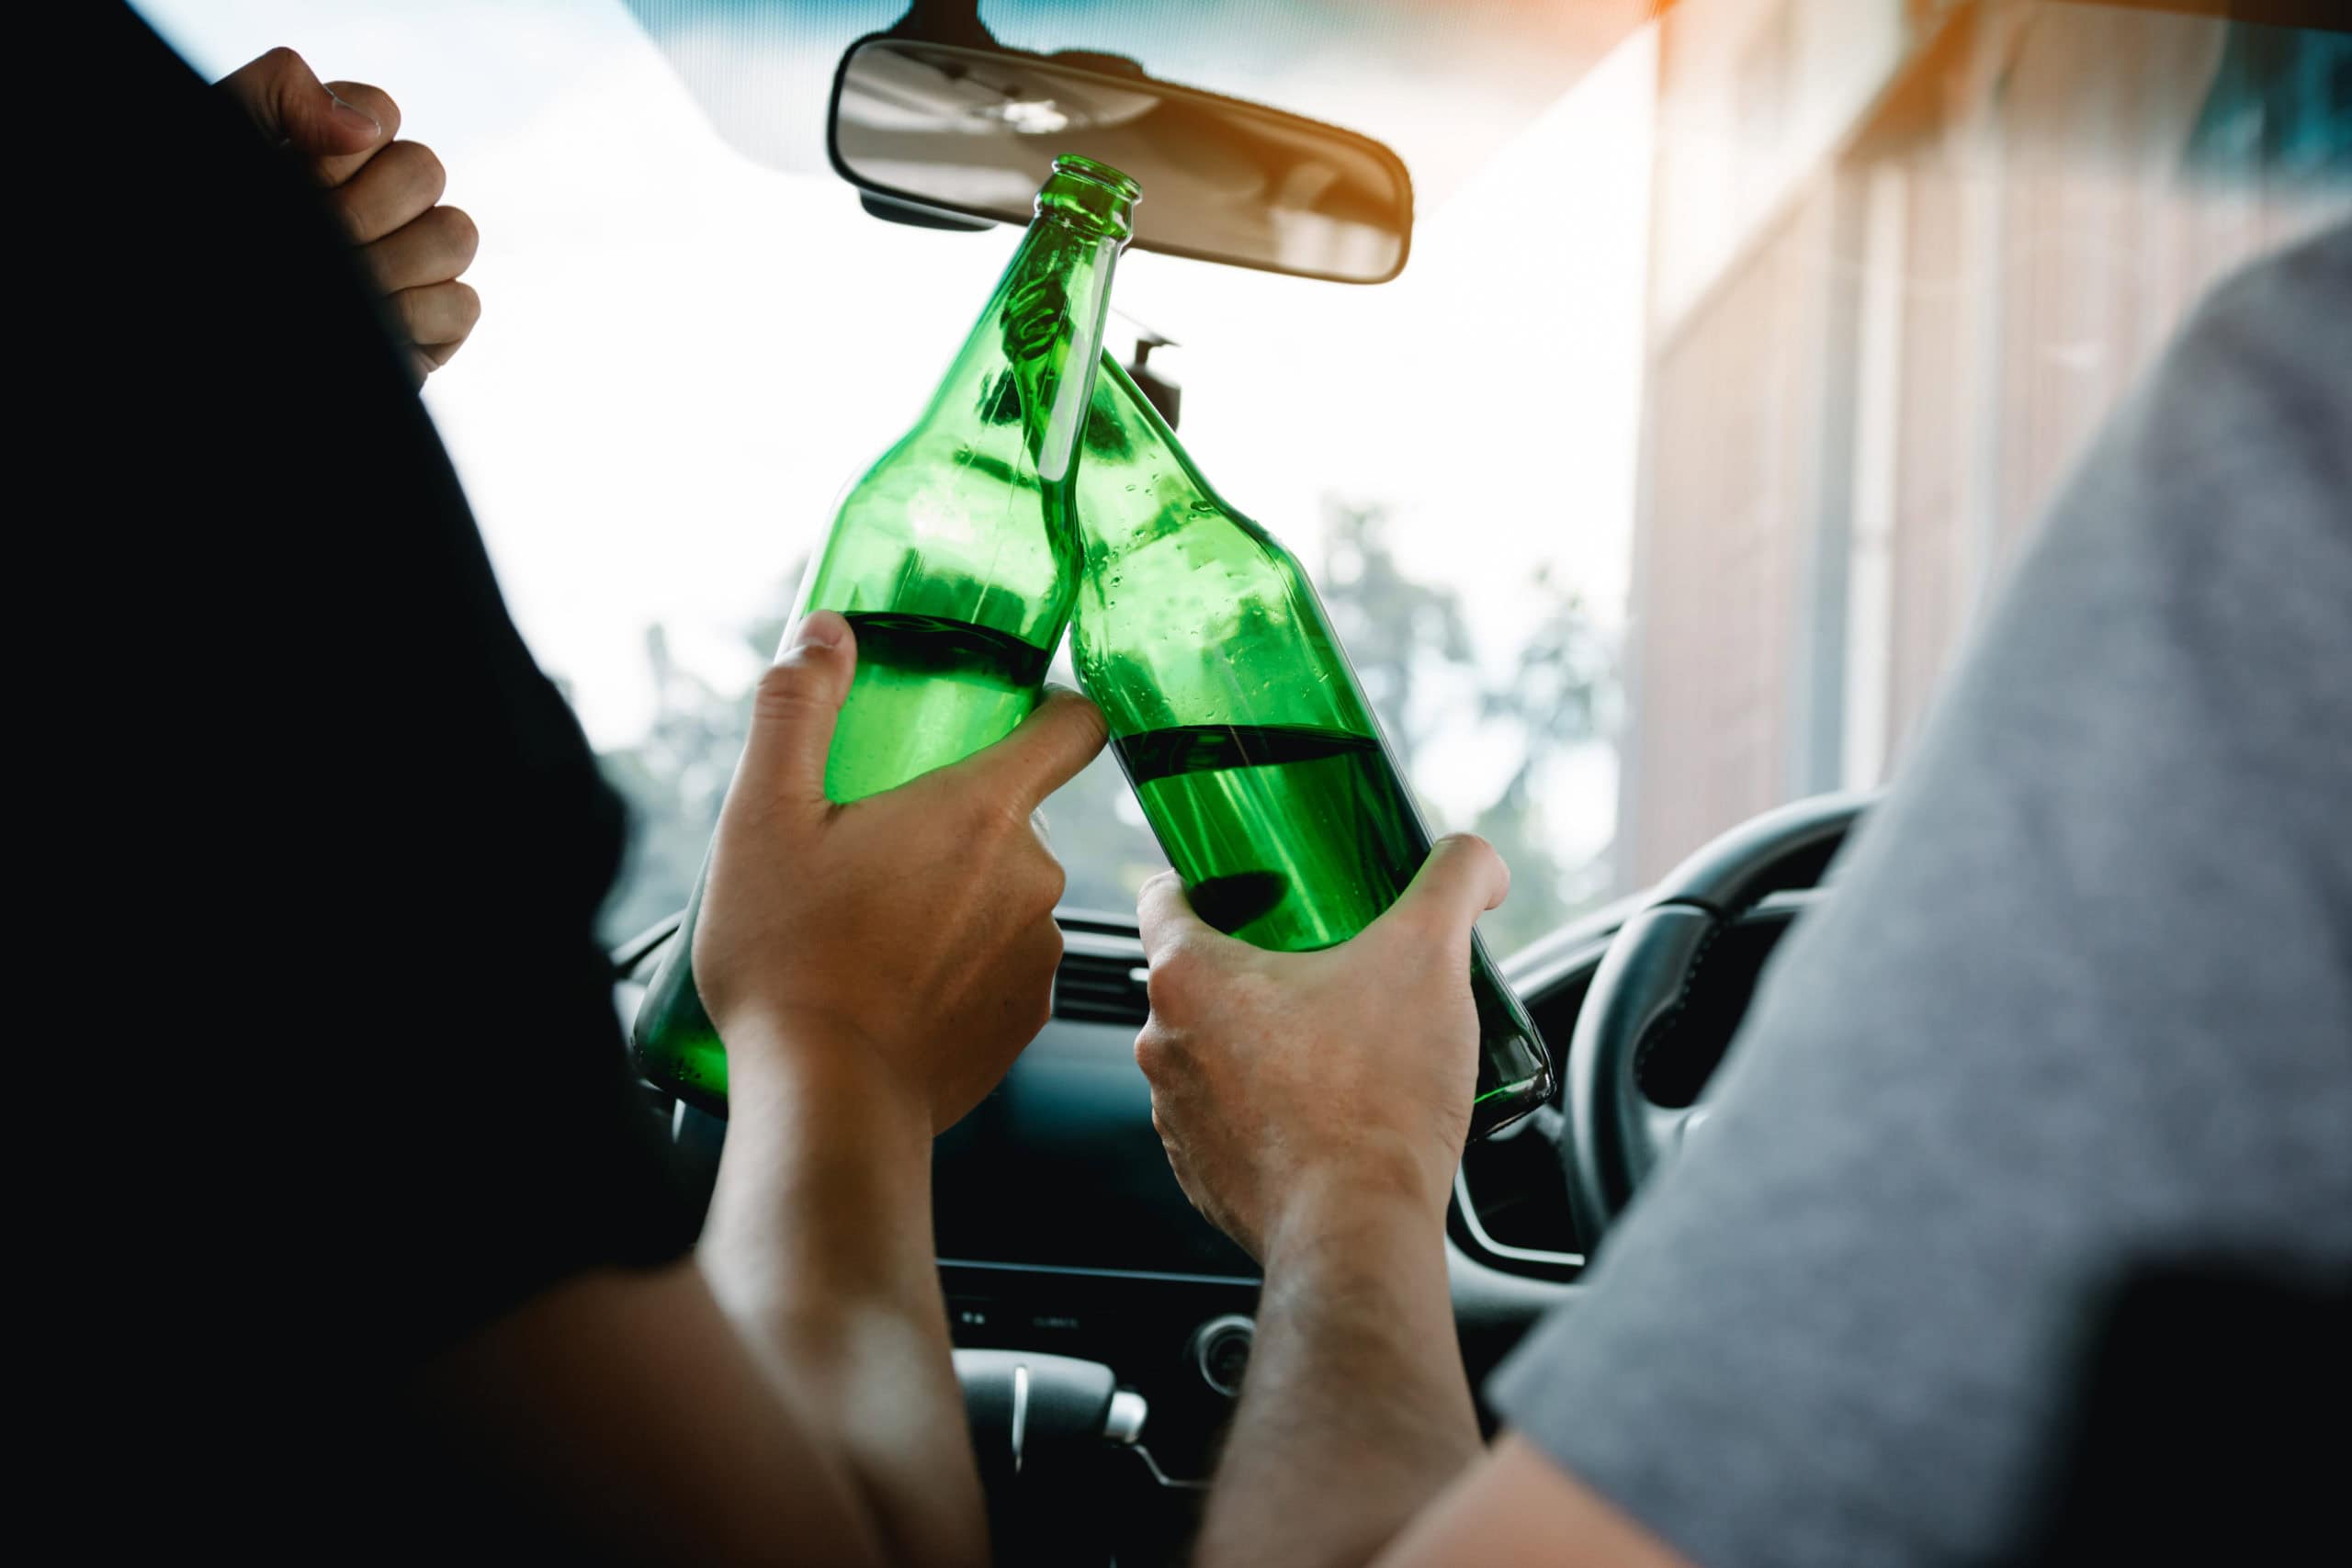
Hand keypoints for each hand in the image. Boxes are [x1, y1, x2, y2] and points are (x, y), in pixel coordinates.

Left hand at [217, 48, 480, 381]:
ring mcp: (412, 265)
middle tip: (317, 239)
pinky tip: (369, 326)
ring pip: (456, 235)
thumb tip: (367, 131)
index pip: (380, 114)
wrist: (195, 325)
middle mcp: (378, 203)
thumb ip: (280, 89)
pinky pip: (462, 304)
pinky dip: (414, 315)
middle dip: (364, 208)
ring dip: (393, 261)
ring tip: (340, 285)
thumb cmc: (202, 229)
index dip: (341, 151)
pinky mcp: (432, 329)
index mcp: (328, 153)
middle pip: (427, 170)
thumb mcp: (223, 138)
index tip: (293, 180)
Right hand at [694, 610, 1106, 1135]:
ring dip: (955, 900)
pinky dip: (960, 965)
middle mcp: (1034, 877)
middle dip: (951, 824)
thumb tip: (825, 634)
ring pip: (1004, 896)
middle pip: (1013, 818)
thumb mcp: (764, 815)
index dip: (1053, 708)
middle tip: (870, 851)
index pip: (1075, 726)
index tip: (1016, 712)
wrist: (825, 1102)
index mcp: (982, 811)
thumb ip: (796, 709)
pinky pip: (1003, 964)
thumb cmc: (791, 961)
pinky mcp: (1027, 1019)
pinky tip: (895, 985)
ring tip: (871, 930)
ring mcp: (1039, 953)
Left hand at [1133, 837, 1508, 1258]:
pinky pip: (1229, 1115)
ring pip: (1215, 1048)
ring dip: (1266, 1038)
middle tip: (1331, 962)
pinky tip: (1330, 1105)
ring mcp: (1176, 1115)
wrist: (1361, 1230)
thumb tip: (1476, 859)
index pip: (1166, 893)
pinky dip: (1269, 1104)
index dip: (1216, 877)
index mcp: (1187, 976)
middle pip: (1200, 974)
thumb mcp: (1429, 954)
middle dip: (1262, 962)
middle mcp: (1162, 1043)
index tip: (1262, 886)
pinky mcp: (1200, 1173)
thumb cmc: (1376, 1098)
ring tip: (1342, 1040)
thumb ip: (1453, 880)